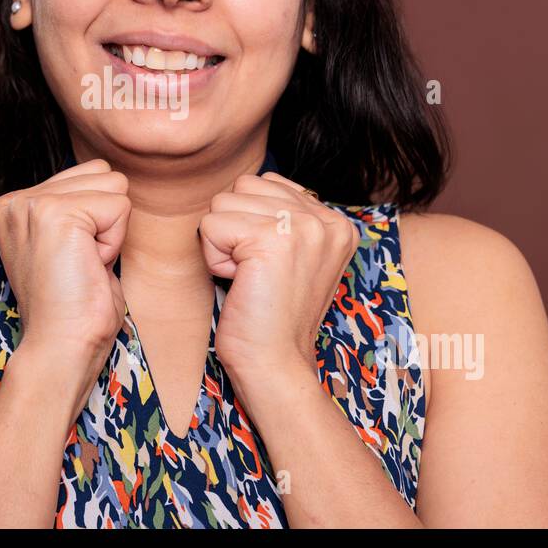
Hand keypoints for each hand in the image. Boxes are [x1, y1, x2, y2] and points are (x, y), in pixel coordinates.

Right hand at [0, 158, 130, 366]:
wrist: (62, 348)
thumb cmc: (76, 308)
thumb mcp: (74, 246)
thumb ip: (81, 209)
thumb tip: (114, 178)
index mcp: (16, 206)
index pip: (89, 174)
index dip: (98, 221)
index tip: (73, 261)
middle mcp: (16, 200)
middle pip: (103, 173)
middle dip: (107, 222)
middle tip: (81, 264)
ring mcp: (30, 203)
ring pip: (114, 185)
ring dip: (111, 230)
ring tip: (83, 265)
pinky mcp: (53, 213)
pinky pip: (119, 206)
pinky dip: (115, 241)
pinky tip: (88, 267)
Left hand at [200, 171, 359, 380]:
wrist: (276, 363)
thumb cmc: (273, 316)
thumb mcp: (293, 257)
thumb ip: (282, 217)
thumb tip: (245, 187)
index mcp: (336, 221)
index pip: (266, 183)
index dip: (250, 225)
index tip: (270, 266)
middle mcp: (326, 218)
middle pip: (243, 187)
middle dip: (234, 230)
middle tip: (256, 274)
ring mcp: (303, 226)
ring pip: (224, 202)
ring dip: (223, 243)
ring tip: (249, 277)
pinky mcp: (272, 239)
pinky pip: (211, 225)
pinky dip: (214, 258)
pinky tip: (240, 282)